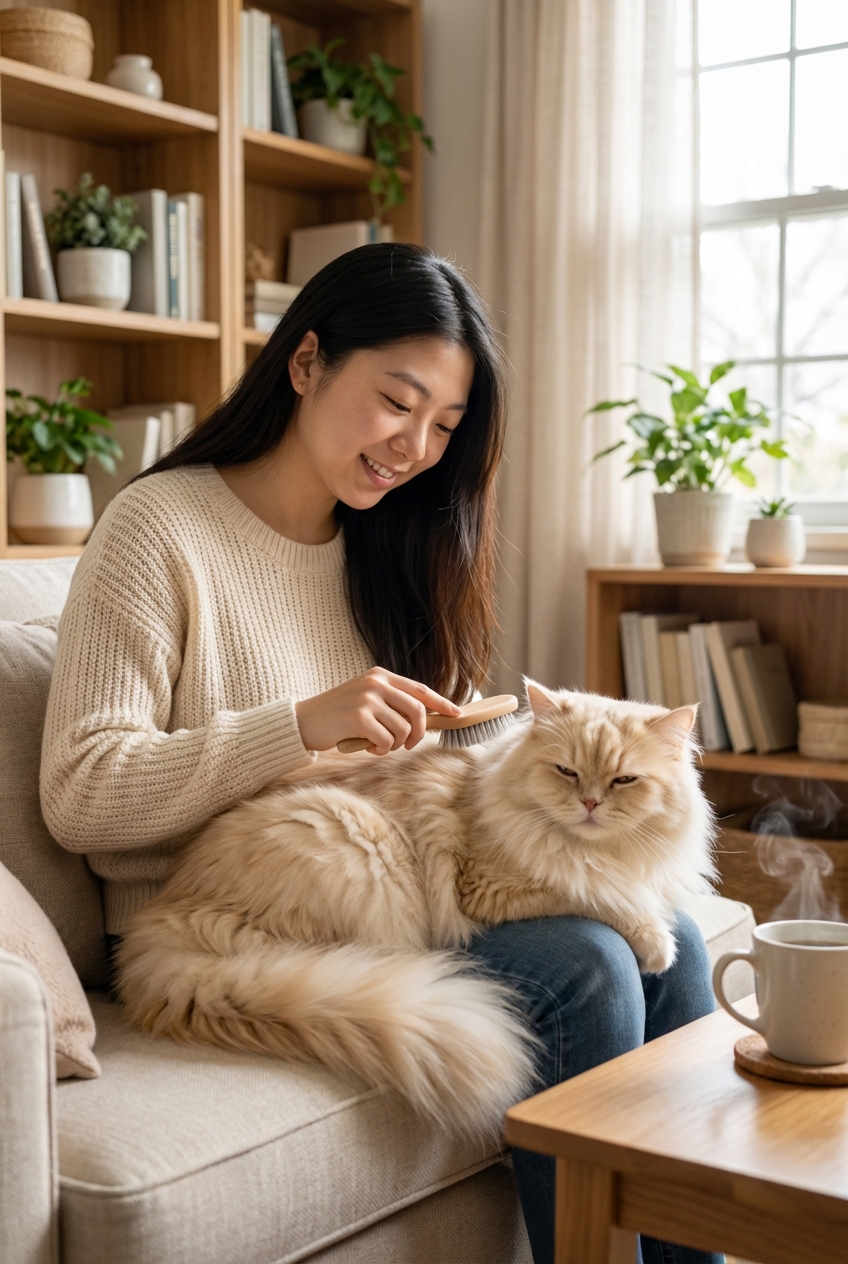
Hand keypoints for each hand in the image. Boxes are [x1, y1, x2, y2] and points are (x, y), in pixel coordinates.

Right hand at [294, 667, 461, 755]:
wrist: (303, 720)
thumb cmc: (338, 715)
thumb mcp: (365, 699)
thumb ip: (391, 702)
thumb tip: (425, 719)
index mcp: (380, 675)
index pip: (420, 689)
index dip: (441, 703)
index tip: (457, 713)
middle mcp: (376, 683)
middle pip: (417, 710)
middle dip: (418, 732)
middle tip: (409, 745)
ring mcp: (367, 699)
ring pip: (403, 729)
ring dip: (396, 744)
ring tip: (378, 745)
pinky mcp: (359, 717)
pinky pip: (387, 740)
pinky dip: (381, 750)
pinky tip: (368, 747)